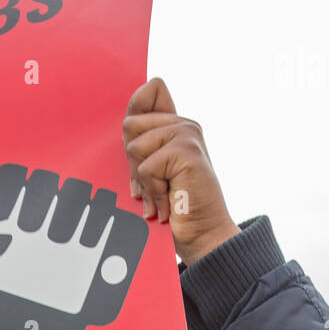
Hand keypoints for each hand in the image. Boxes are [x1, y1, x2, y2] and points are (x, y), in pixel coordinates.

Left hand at [123, 78, 240, 264]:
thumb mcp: (148, 172)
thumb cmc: (174, 209)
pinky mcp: (187, 150)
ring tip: (164, 194)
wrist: (201, 235)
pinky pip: (147, 168)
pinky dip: (154, 192)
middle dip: (134, 163)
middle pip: (130, 126)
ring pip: (135, 148)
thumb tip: (126, 123)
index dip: (134, 127)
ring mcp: (187, 134)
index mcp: (173, 124)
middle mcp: (182, 124)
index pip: (144, 94)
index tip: (147, 161)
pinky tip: (170, 201)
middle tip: (156, 185)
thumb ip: (139, 143)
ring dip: (145, 181)